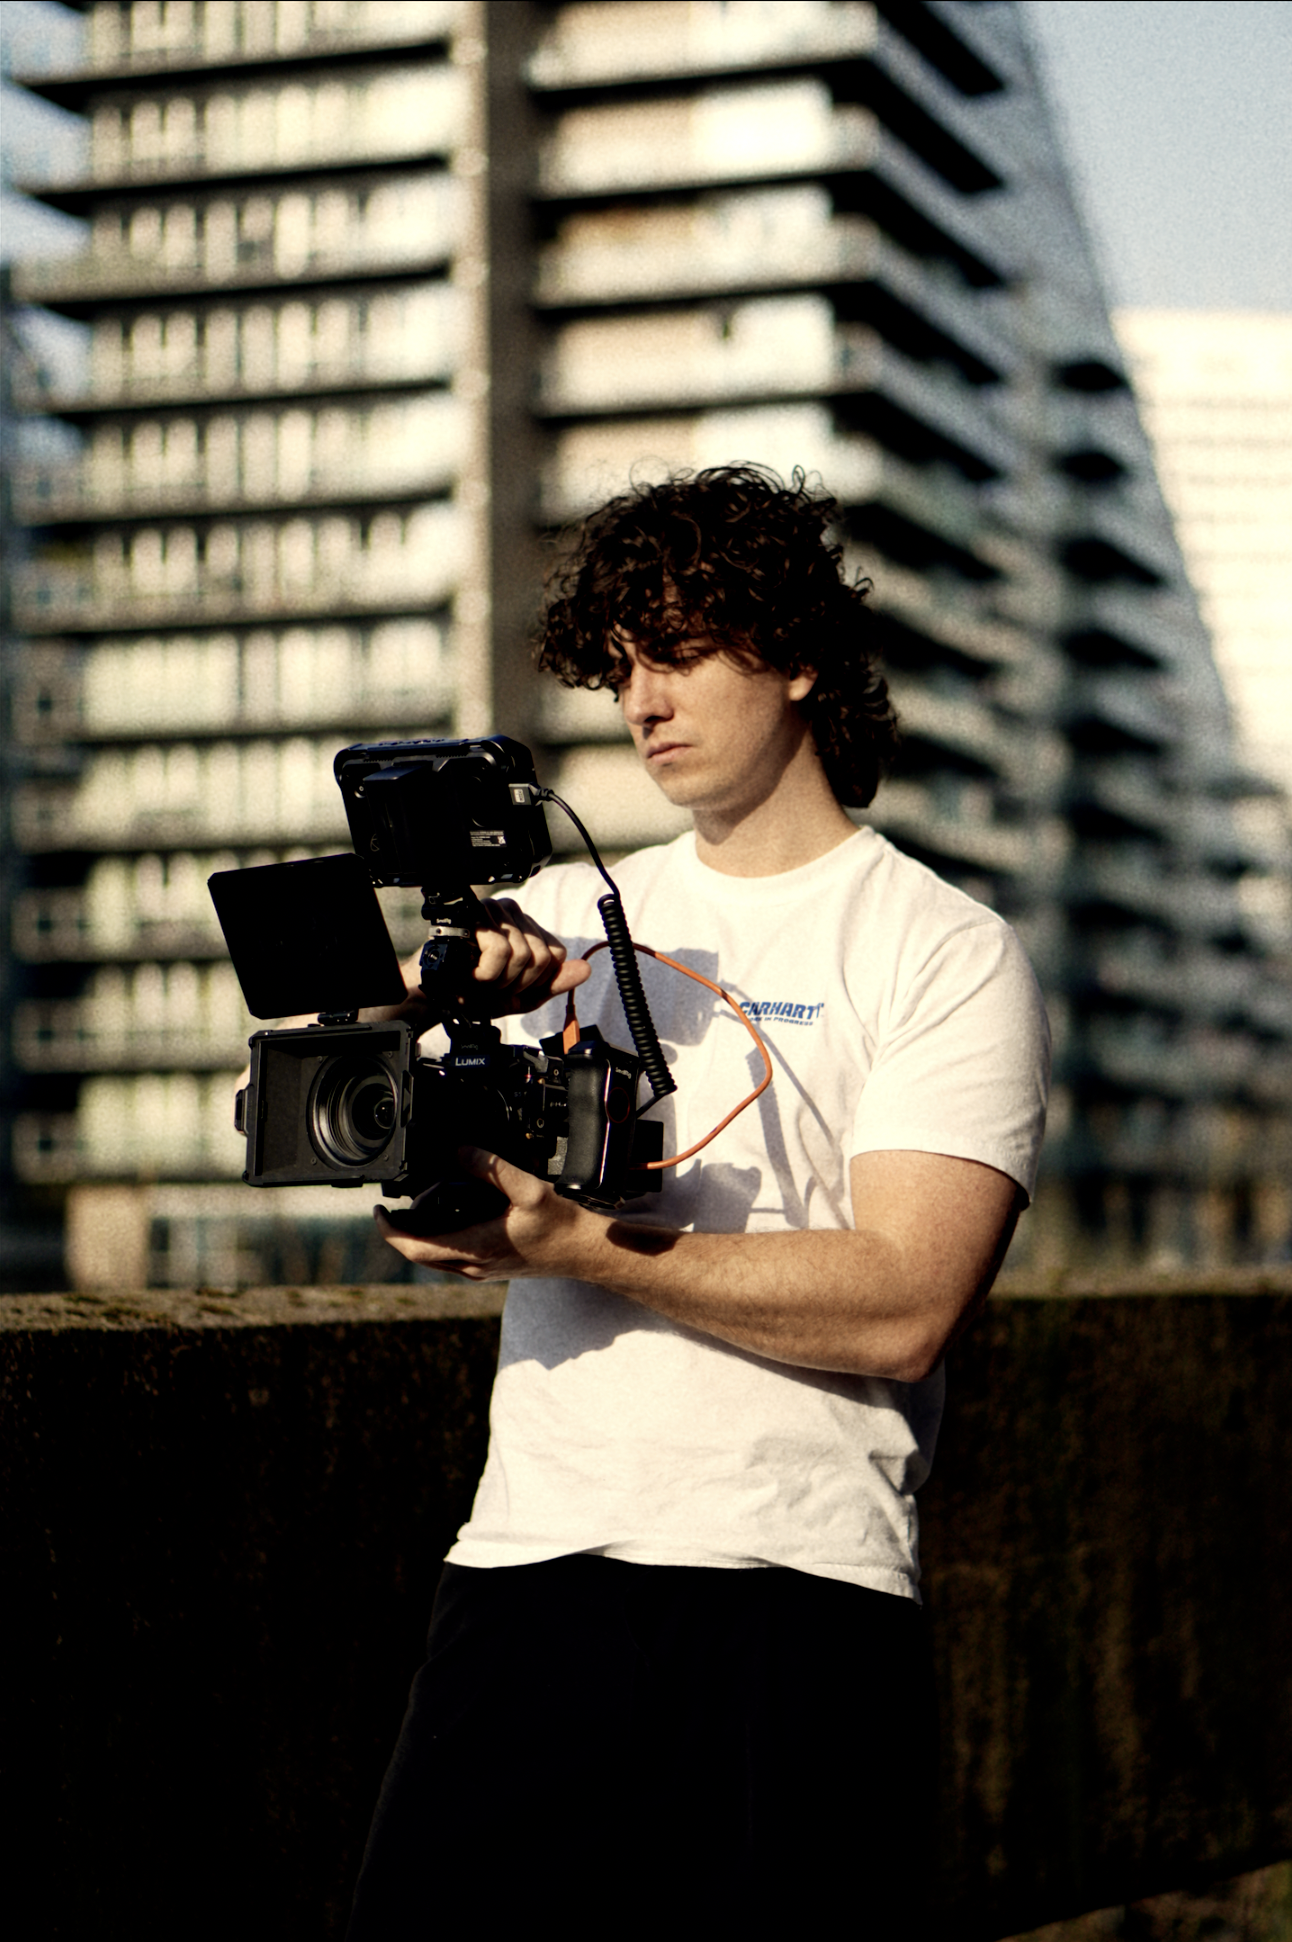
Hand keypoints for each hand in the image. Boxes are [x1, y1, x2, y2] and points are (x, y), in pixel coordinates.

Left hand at [374, 1146, 590, 1279]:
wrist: (583, 1252)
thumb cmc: (560, 1226)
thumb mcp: (527, 1188)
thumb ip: (491, 1167)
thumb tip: (459, 1150)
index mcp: (475, 1248)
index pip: (415, 1248)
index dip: (389, 1231)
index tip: (377, 1211)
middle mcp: (473, 1266)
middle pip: (419, 1255)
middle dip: (401, 1230)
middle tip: (394, 1205)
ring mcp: (480, 1271)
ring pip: (434, 1259)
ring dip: (419, 1237)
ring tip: (419, 1207)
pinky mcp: (489, 1269)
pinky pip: (451, 1258)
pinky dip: (439, 1240)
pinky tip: (449, 1218)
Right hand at [466, 898, 589, 1013]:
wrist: (438, 999)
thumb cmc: (474, 993)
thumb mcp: (522, 995)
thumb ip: (554, 982)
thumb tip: (586, 969)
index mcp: (526, 926)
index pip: (556, 954)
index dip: (535, 981)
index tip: (509, 986)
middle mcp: (512, 912)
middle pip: (541, 956)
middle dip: (516, 982)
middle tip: (490, 983)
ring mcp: (493, 910)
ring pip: (522, 954)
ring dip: (498, 979)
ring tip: (478, 977)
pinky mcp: (474, 916)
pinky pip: (500, 951)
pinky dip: (485, 973)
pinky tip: (470, 971)